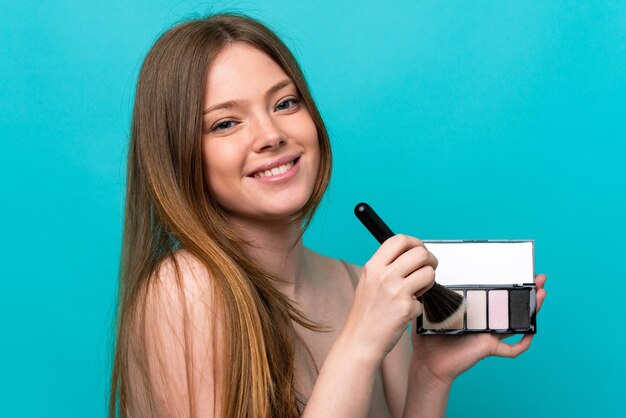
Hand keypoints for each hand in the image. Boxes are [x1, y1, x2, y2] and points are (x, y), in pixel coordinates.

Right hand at [343, 234, 437, 363]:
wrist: (360, 341)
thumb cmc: (365, 314)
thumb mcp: (368, 282)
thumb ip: (386, 267)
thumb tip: (410, 255)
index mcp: (373, 266)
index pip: (399, 240)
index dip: (415, 242)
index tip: (419, 250)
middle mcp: (383, 275)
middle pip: (420, 253)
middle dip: (430, 260)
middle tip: (427, 269)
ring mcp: (395, 291)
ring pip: (428, 273)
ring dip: (429, 282)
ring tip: (418, 292)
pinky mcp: (405, 308)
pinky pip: (424, 300)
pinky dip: (418, 307)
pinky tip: (406, 312)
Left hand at [409, 274, 547, 386]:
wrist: (427, 362)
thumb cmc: (427, 339)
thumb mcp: (429, 311)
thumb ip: (430, 295)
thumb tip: (425, 275)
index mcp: (472, 312)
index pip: (492, 295)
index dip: (504, 284)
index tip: (514, 270)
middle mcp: (484, 322)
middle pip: (510, 305)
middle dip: (526, 292)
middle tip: (538, 278)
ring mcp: (488, 335)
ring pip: (517, 322)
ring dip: (532, 309)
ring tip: (542, 293)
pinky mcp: (488, 347)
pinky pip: (511, 350)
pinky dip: (522, 344)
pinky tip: (531, 334)